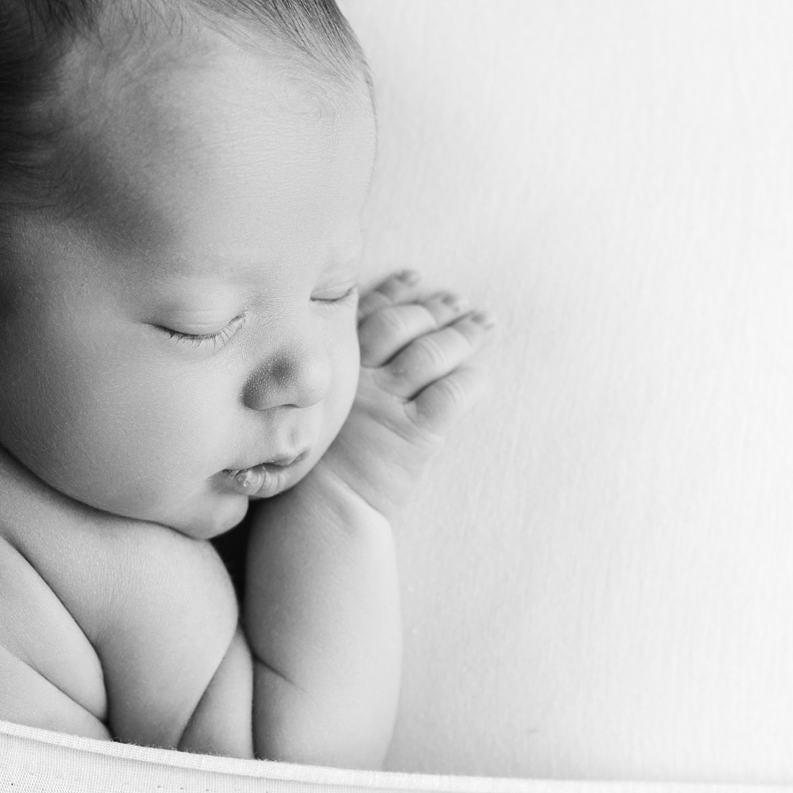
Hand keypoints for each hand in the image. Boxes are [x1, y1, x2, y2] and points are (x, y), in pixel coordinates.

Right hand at [310, 270, 494, 517]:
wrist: (316, 515)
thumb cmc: (306, 472)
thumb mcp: (307, 410)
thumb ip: (327, 379)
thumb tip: (354, 359)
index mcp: (331, 367)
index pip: (366, 313)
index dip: (394, 291)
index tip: (414, 277)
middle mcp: (358, 378)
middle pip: (403, 324)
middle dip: (435, 308)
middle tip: (459, 300)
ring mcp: (385, 402)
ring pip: (432, 352)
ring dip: (464, 334)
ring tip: (484, 323)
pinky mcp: (412, 432)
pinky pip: (453, 394)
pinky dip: (474, 380)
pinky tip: (485, 377)